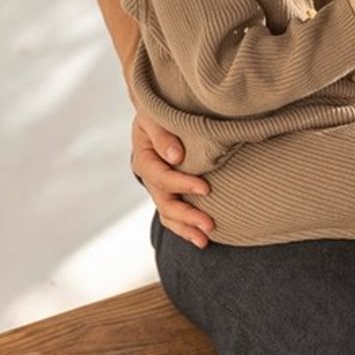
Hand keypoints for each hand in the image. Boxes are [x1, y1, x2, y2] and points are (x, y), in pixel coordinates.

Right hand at [132, 113, 213, 247]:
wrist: (157, 117)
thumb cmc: (158, 113)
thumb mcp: (154, 116)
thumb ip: (163, 135)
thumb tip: (176, 156)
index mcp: (145, 159)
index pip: (162, 177)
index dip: (183, 184)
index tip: (206, 188)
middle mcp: (150, 178)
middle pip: (165, 203)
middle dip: (187, 215)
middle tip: (209, 224)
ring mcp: (158, 189)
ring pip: (168, 215)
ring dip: (186, 229)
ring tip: (205, 241)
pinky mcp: (168, 194)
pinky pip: (173, 216)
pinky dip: (185, 228)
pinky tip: (201, 238)